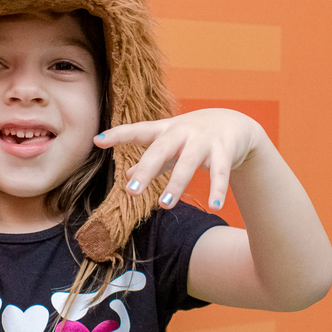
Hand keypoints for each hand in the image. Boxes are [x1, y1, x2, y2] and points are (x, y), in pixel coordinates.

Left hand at [94, 109, 266, 209]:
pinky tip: (214, 207)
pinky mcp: (225, 150)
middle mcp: (182, 132)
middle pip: (161, 149)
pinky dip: (218, 190)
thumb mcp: (170, 146)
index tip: (97, 141)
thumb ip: (151, 161)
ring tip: (165, 204)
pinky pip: (221, 172)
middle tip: (131, 192)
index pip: (138, 131)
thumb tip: (128, 176)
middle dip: (146, 170)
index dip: (118, 135)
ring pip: (189, 162)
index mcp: (165, 130)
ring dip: (177, 183)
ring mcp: (204, 140)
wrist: (234, 123)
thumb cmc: (193, 137)